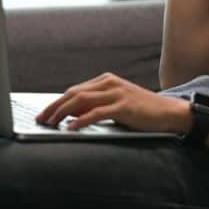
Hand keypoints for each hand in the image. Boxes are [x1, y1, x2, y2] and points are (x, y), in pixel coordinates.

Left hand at [35, 72, 190, 132]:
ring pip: (81, 101)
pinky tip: (70, 128)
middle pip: (73, 93)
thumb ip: (95, 106)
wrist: (168, 112)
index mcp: (106, 80)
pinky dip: (81, 120)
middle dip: (54, 107)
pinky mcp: (124, 106)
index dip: (56, 102)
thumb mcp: (115, 105)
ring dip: (62, 113)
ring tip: (50, 123)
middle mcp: (109, 83)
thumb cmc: (141, 111)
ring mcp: (117, 93)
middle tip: (40, 119)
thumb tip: (70, 115)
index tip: (43, 113)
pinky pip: (96, 113)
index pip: (74, 90)